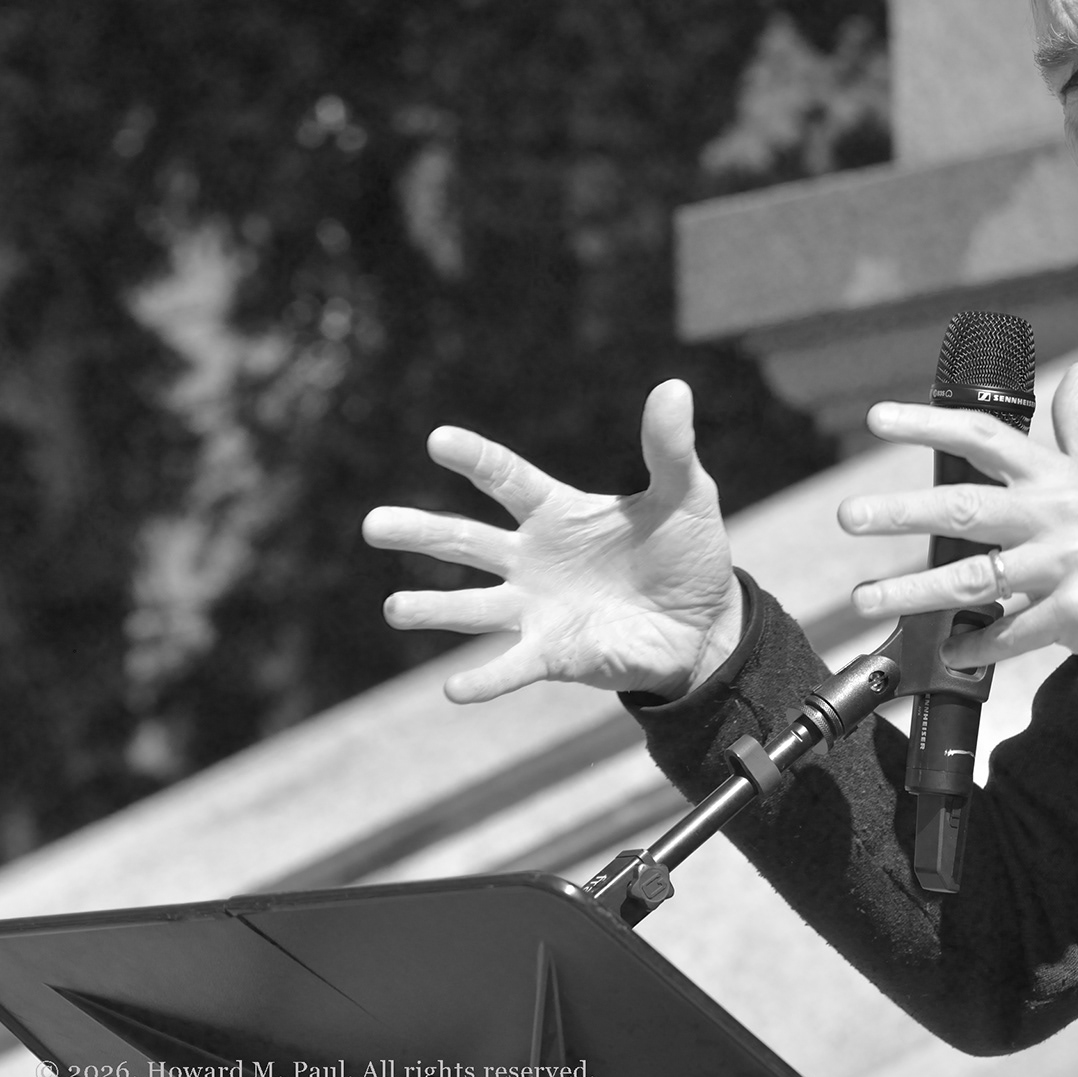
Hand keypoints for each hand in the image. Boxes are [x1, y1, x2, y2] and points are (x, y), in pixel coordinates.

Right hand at [361, 380, 740, 703]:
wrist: (704, 622)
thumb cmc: (684, 552)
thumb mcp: (685, 495)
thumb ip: (670, 448)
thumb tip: (674, 387)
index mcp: (557, 514)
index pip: (506, 480)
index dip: (476, 459)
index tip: (439, 440)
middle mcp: (533, 560)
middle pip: (466, 541)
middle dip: (421, 533)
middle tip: (373, 525)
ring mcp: (538, 609)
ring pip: (473, 609)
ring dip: (434, 609)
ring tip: (394, 608)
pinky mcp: (555, 655)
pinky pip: (511, 667)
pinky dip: (484, 679)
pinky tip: (453, 690)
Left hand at [837, 362, 1077, 688]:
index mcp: (1059, 478)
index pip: (985, 438)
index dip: (929, 424)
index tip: (877, 419)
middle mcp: (1059, 515)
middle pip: (966, 506)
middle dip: (901, 511)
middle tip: (850, 516)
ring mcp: (1067, 566)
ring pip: (975, 577)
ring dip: (914, 591)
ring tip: (865, 600)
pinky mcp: (1076, 615)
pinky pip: (1009, 634)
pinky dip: (974, 644)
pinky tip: (947, 649)